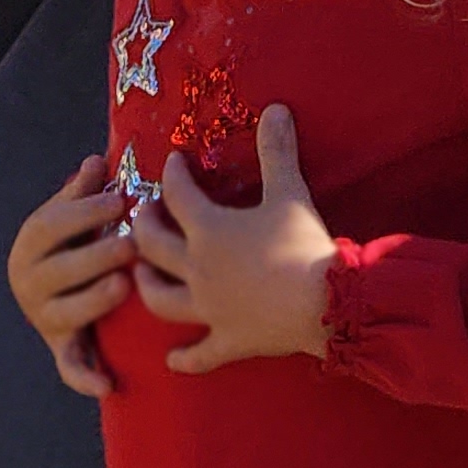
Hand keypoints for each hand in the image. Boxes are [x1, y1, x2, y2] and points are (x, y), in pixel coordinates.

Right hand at [10, 154, 138, 395]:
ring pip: (67, 312)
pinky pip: (70, 366)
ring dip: (94, 301)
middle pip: (60, 270)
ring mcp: (44, 317)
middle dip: (96, 255)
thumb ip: (81, 193)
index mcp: (29, 246)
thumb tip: (95, 161)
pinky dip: (85, 377)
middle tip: (131, 244)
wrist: (49, 289)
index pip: (51, 226)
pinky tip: (107, 385)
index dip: (84, 212)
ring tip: (123, 286)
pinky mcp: (61, 347)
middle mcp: (29, 283)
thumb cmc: (71, 242)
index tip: (120, 200)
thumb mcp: (71, 216)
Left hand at [129, 104, 337, 374]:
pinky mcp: (227, 340)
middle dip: (143, 227)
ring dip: (146, 285)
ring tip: (142, 275)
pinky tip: (172, 359)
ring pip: (160, 299)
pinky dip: (184, 357)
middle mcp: (197, 269)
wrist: (325, 303)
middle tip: (145, 214)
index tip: (171, 162)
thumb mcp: (290, 192)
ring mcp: (208, 309)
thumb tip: (276, 108)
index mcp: (209, 230)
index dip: (172, 175)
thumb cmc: (303, 246)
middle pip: (152, 246)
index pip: (177, 195)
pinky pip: (197, 354)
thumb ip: (277, 150)